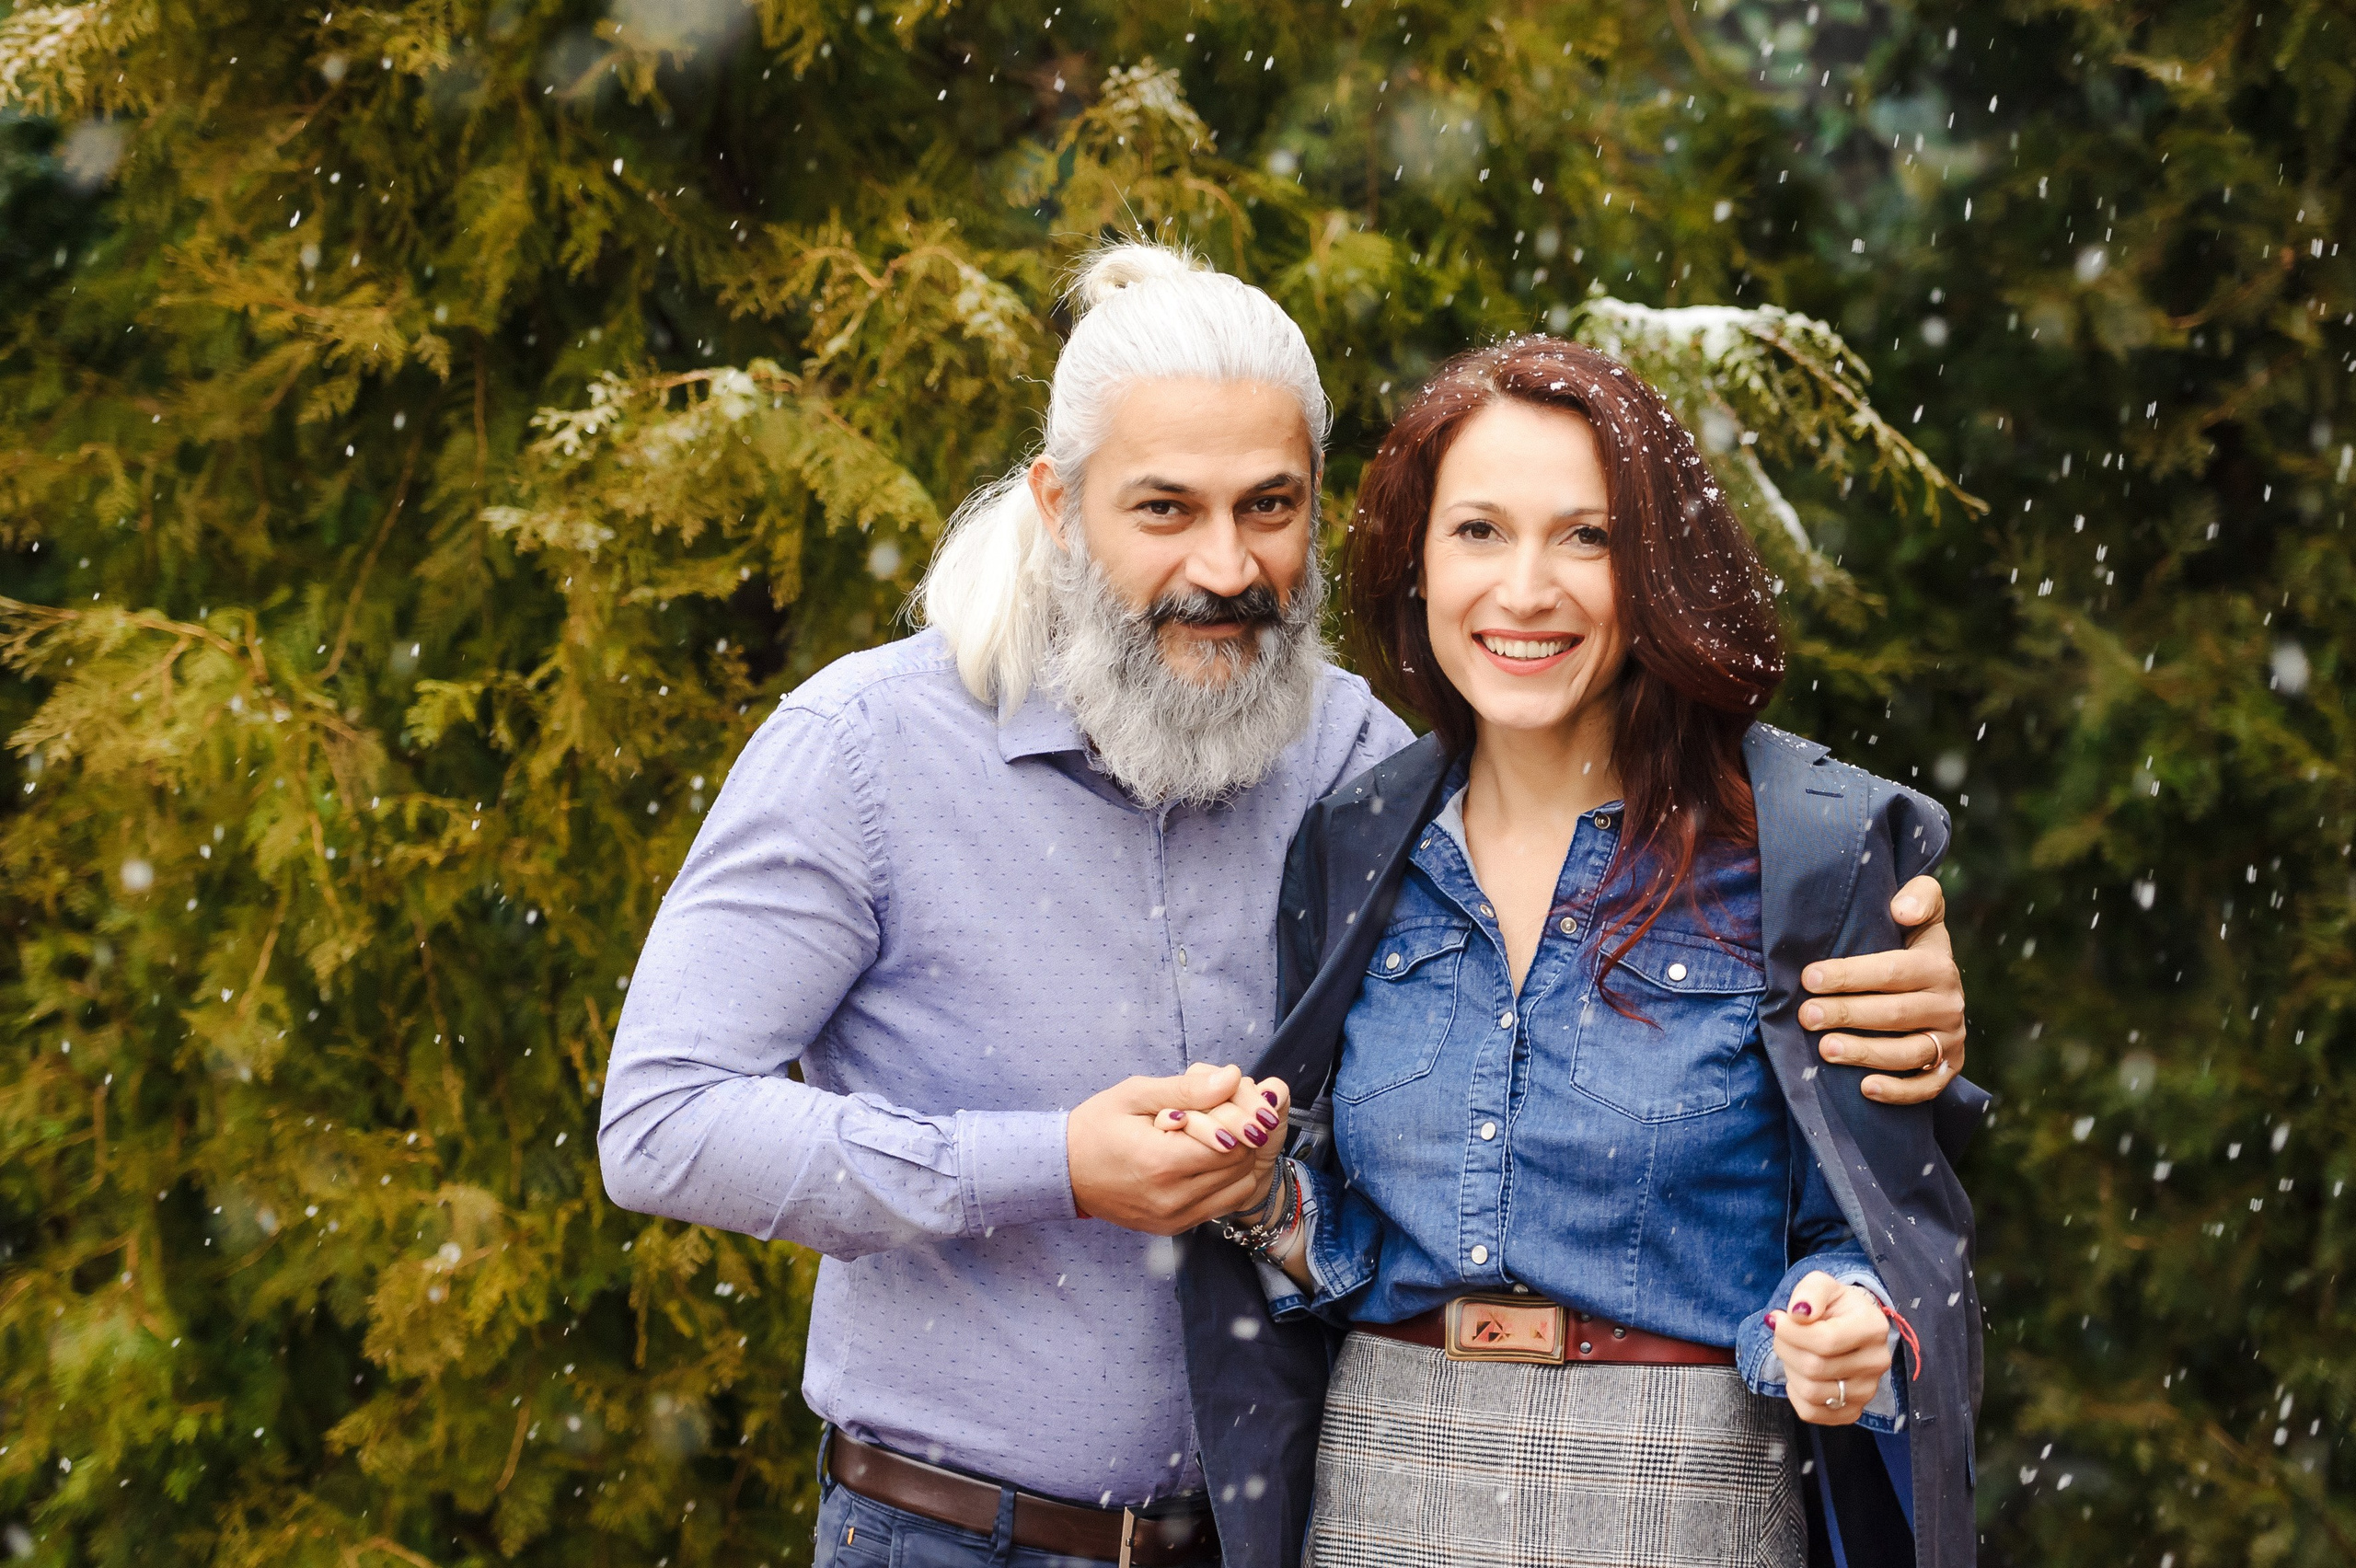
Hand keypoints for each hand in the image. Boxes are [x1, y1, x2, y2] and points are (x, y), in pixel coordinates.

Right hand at [1067, 1064, 1266, 1235]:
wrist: (1064, 1171)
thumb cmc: (1097, 1126)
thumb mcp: (1135, 1095)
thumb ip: (1187, 1089)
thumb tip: (1232, 1077)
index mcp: (1161, 1162)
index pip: (1234, 1143)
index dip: (1238, 1116)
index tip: (1226, 1099)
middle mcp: (1172, 1198)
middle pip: (1241, 1165)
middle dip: (1241, 1134)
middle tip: (1220, 1113)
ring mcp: (1174, 1218)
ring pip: (1240, 1188)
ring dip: (1238, 1159)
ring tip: (1213, 1137)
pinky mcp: (1174, 1227)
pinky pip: (1223, 1205)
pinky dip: (1226, 1181)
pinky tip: (1206, 1159)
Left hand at [1771, 1272, 1892, 1427]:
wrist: (1849, 1326)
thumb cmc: (1833, 1305)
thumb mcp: (1821, 1285)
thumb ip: (1810, 1292)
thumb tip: (1799, 1313)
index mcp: (1873, 1327)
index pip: (1826, 1341)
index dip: (1791, 1332)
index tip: (1777, 1319)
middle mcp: (1877, 1362)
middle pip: (1815, 1367)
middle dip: (1786, 1348)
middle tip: (1782, 1334)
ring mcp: (1868, 1390)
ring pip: (1811, 1392)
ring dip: (1790, 1370)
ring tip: (1794, 1352)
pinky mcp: (1853, 1410)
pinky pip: (1812, 1413)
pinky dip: (1795, 1394)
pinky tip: (1800, 1374)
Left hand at [1799, 874, 1967, 1104]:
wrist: (1938, 980)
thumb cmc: (1911, 940)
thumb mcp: (1922, 909)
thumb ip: (1921, 896)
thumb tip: (1902, 910)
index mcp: (1938, 964)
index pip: (1891, 971)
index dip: (1849, 975)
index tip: (1809, 978)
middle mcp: (1949, 1003)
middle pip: (1894, 1013)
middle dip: (1846, 1014)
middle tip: (1805, 1016)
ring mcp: (1950, 1039)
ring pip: (1908, 1053)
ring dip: (1865, 1053)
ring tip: (1825, 1050)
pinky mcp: (1949, 1068)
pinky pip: (1927, 1087)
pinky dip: (1899, 1091)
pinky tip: (1865, 1089)